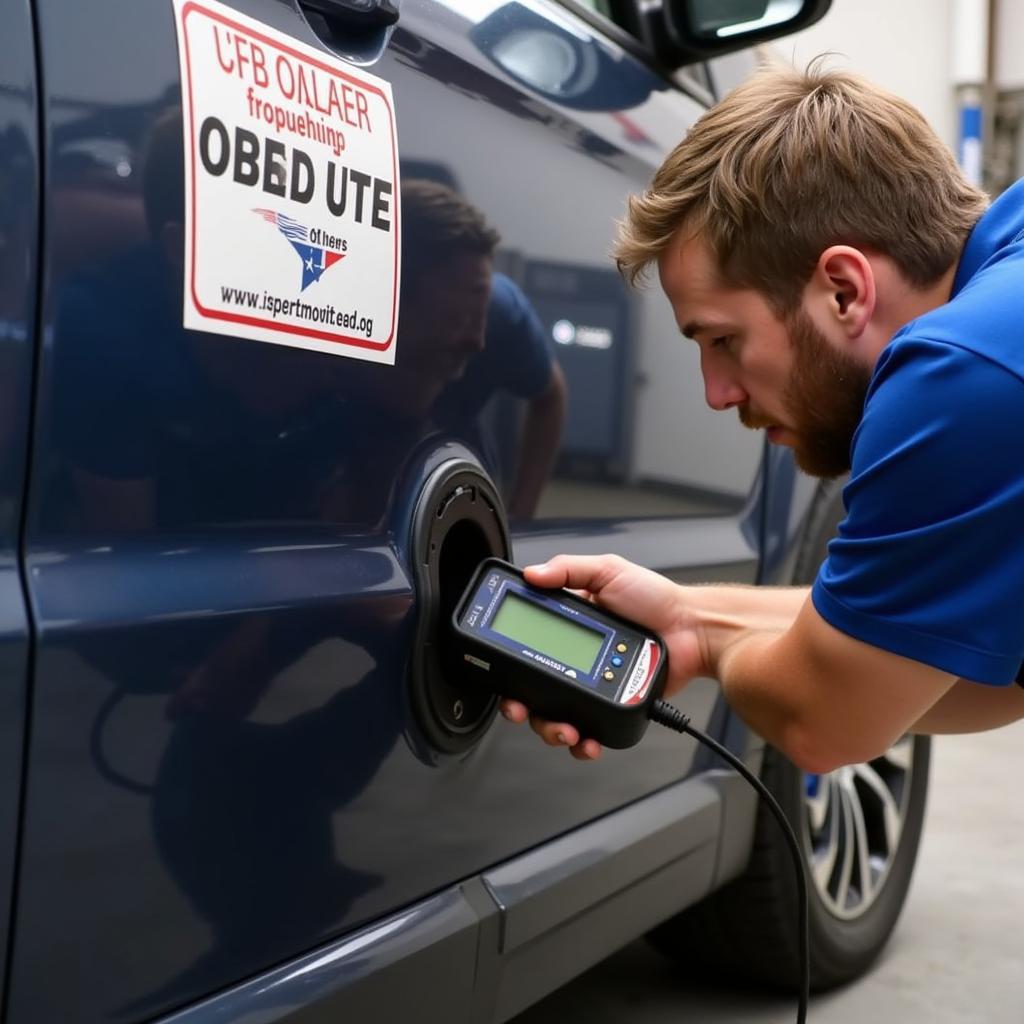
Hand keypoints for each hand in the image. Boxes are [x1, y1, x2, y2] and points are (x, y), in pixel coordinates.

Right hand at [500, 554, 705, 759]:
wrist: (692, 630)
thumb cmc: (656, 599)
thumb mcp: (608, 570)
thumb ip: (569, 569)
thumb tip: (531, 574)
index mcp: (569, 626)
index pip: (529, 647)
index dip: (509, 664)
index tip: (502, 674)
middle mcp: (577, 657)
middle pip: (535, 690)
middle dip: (523, 707)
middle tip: (522, 710)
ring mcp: (594, 684)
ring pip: (557, 715)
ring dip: (551, 728)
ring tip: (563, 730)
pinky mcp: (613, 705)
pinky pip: (590, 729)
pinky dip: (583, 741)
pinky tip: (585, 740)